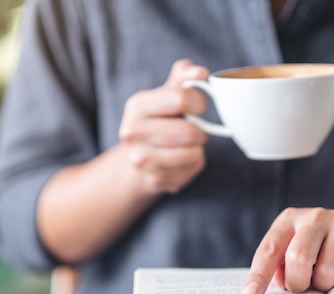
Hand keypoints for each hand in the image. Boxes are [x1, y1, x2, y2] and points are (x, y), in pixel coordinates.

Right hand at [119, 59, 209, 193]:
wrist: (139, 155)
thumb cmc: (160, 119)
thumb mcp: (168, 93)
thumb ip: (185, 77)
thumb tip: (200, 73)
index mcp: (137, 106)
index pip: (182, 98)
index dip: (199, 102)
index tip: (198, 107)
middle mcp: (133, 133)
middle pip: (189, 132)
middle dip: (201, 131)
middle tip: (195, 129)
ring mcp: (141, 159)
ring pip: (192, 154)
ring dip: (198, 149)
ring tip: (187, 145)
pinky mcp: (154, 179)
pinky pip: (191, 171)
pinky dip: (193, 165)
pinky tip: (182, 160)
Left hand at [242, 208, 333, 293]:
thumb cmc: (316, 250)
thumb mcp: (292, 252)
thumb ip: (279, 268)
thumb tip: (276, 286)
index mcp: (288, 220)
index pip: (269, 250)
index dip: (259, 275)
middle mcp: (314, 216)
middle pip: (299, 258)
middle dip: (299, 283)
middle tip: (303, 287)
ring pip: (329, 269)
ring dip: (325, 284)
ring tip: (326, 277)